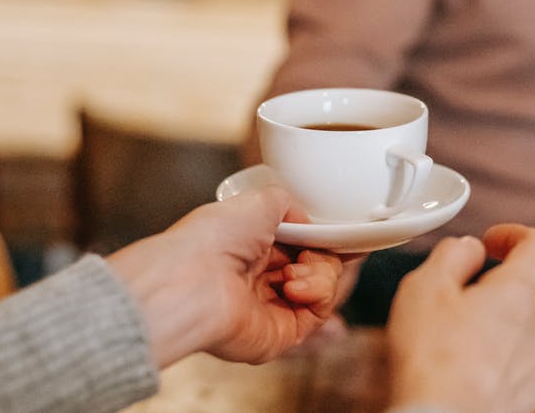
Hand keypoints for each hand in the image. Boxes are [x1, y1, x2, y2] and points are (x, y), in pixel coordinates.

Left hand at [107, 187, 342, 366]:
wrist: (192, 281)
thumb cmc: (213, 239)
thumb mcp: (259, 201)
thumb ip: (290, 205)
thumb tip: (308, 219)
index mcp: (253, 246)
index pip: (303, 244)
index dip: (324, 238)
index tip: (343, 232)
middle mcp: (263, 278)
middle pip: (319, 266)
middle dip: (326, 254)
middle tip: (320, 248)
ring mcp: (274, 307)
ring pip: (326, 288)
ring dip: (321, 273)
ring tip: (293, 272)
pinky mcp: (283, 333)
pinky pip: (320, 312)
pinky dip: (318, 294)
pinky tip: (294, 286)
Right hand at [387, 224, 534, 412]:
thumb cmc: (431, 360)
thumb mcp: (425, 286)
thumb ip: (452, 254)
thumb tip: (468, 248)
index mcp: (517, 295)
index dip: (515, 235)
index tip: (493, 241)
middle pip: (519, 294)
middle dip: (487, 293)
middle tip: (447, 304)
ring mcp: (534, 369)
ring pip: (515, 333)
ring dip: (488, 331)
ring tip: (447, 345)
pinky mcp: (526, 399)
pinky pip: (511, 368)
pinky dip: (489, 364)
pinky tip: (458, 373)